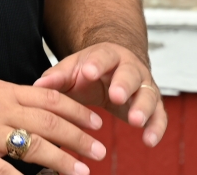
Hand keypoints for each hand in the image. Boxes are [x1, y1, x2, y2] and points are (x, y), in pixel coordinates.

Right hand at [0, 79, 107, 174]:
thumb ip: (8, 101)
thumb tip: (37, 111)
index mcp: (1, 91)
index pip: (49, 98)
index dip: (76, 110)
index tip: (96, 121)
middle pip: (49, 122)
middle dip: (79, 136)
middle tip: (99, 149)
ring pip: (35, 146)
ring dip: (64, 160)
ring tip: (82, 171)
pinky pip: (6, 172)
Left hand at [33, 43, 167, 146]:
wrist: (116, 66)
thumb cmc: (90, 70)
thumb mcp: (72, 70)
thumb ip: (57, 77)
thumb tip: (37, 86)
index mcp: (107, 56)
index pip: (103, 57)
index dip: (96, 64)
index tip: (88, 72)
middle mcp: (130, 67)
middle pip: (130, 74)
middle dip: (123, 85)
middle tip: (116, 96)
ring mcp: (143, 85)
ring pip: (148, 94)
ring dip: (143, 107)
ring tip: (135, 122)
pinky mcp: (152, 104)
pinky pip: (159, 115)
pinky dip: (156, 127)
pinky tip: (149, 141)